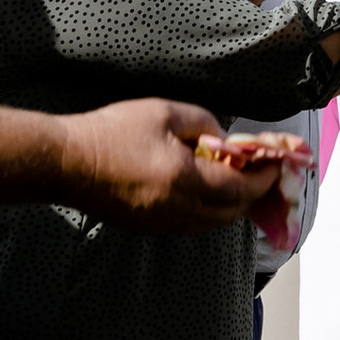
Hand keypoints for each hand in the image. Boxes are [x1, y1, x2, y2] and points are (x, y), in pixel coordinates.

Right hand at [56, 99, 274, 224]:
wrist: (64, 162)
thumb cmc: (111, 132)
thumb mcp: (164, 113)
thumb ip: (202, 123)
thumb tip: (222, 140)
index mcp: (184, 181)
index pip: (240, 188)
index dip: (263, 178)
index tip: (275, 165)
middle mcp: (176, 210)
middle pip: (230, 213)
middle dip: (252, 195)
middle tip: (260, 175)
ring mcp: (159, 223)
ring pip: (209, 223)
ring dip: (229, 206)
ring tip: (235, 181)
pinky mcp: (144, 227)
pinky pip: (187, 224)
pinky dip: (205, 211)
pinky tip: (202, 190)